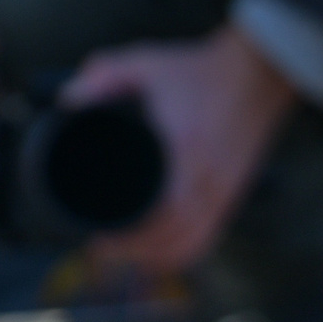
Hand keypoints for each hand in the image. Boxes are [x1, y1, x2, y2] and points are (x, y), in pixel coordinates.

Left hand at [60, 26, 294, 277]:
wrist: (255, 77)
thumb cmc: (199, 71)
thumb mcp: (147, 63)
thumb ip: (105, 75)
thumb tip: (67, 99)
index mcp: (185, 152)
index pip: (161, 216)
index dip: (130, 238)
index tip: (100, 237)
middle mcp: (206, 180)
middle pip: (172, 241)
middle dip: (134, 253)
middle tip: (102, 248)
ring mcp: (221, 193)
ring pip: (190, 246)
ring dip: (157, 258)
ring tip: (127, 254)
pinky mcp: (230, 198)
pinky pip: (207, 241)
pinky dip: (182, 254)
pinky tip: (162, 256)